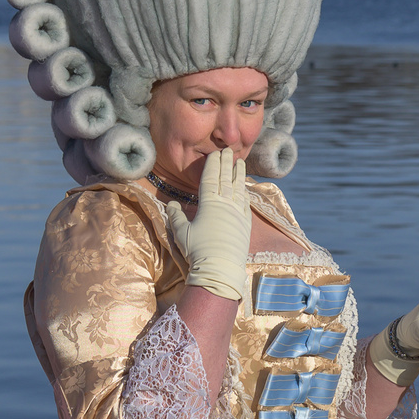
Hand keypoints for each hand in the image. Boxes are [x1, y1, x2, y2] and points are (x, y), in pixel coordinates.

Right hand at [165, 149, 250, 304]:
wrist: (220, 268)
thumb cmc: (198, 250)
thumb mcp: (181, 232)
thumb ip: (176, 216)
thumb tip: (172, 204)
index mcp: (209, 203)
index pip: (211, 178)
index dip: (212, 164)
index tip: (215, 153)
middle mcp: (225, 203)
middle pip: (226, 178)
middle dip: (226, 163)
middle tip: (228, 150)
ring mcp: (237, 212)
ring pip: (238, 187)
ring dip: (239, 173)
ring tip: (240, 162)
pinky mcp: (245, 223)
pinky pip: (245, 201)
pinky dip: (244, 191)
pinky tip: (244, 186)